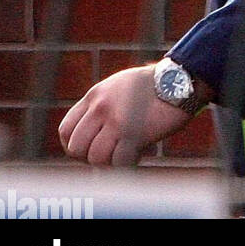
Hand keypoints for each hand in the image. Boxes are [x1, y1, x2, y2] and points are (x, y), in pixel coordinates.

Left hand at [58, 65, 193, 166]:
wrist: (179, 81)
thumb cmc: (151, 87)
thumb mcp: (117, 87)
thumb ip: (100, 107)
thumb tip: (89, 138)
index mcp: (94, 96)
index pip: (65, 130)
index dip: (73, 146)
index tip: (88, 150)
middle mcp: (101, 107)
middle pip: (77, 148)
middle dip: (89, 158)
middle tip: (108, 155)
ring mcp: (117, 120)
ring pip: (96, 158)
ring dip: (110, 162)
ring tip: (125, 154)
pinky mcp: (135, 133)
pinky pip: (119, 162)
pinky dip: (127, 165)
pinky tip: (138, 155)